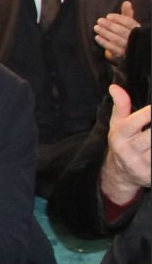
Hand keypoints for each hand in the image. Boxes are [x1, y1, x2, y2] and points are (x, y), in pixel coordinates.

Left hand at [94, 1, 136, 61]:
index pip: (129, 23)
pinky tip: (97, 37)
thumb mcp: (127, 24)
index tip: (108, 16)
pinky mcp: (121, 55)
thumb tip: (127, 2)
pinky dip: (103, 42)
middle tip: (99, 20)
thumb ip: (126, 14)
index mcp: (137, 29)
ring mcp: (127, 48)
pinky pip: (111, 48)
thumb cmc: (126, 35)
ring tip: (96, 27)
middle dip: (109, 25)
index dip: (118, 18)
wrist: (126, 52)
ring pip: (116, 39)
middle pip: (121, 31)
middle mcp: (134, 39)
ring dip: (105, 33)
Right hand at [100, 84, 151, 203]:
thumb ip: (120, 106)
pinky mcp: (150, 175)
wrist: (119, 176)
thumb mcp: (117, 126)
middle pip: (149, 138)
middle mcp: (128, 151)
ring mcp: (140, 165)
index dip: (147, 114)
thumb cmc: (123, 144)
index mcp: (119, 136)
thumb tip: (114, 87)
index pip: (133, 123)